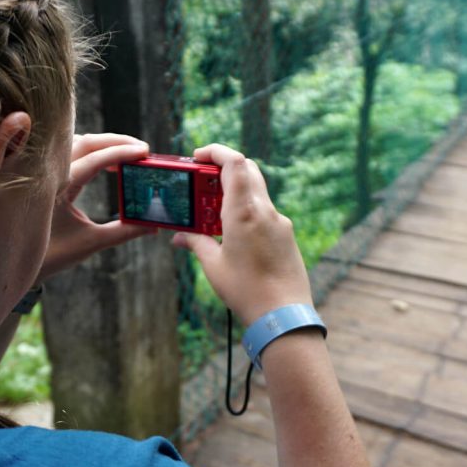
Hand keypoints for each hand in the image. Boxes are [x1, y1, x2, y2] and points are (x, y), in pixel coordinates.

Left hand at [37, 133, 156, 280]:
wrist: (15, 262)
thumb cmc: (49, 255)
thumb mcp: (89, 243)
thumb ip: (122, 232)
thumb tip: (152, 225)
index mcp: (56, 188)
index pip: (93, 159)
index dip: (121, 153)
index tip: (144, 152)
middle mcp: (48, 174)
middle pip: (86, 142)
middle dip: (116, 141)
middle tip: (143, 149)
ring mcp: (44, 172)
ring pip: (76, 143)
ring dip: (103, 143)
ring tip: (128, 154)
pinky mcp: (45, 176)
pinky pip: (69, 152)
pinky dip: (90, 151)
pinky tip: (105, 163)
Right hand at [171, 143, 312, 326]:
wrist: (283, 315)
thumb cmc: (247, 291)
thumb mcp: (214, 266)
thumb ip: (196, 243)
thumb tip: (180, 236)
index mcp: (244, 212)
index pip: (234, 162)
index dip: (216, 151)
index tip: (198, 156)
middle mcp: (265, 211)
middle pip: (247, 170)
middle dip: (223, 168)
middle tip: (201, 181)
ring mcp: (279, 222)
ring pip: (256, 190)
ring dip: (233, 190)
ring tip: (211, 211)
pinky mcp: (285, 234)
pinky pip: (263, 210)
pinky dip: (245, 209)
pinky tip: (231, 231)